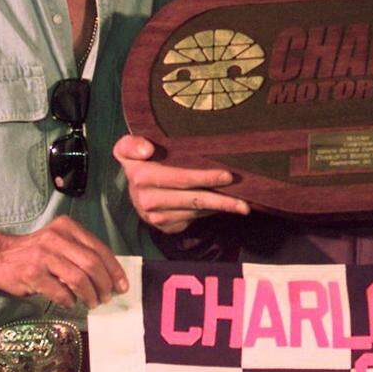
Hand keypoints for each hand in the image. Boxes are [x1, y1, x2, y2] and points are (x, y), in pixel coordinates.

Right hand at [0, 216, 127, 308]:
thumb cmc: (35, 253)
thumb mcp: (59, 242)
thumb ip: (81, 252)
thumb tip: (109, 276)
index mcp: (68, 227)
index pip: (99, 249)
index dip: (114, 269)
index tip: (122, 285)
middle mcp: (57, 238)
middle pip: (92, 264)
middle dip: (104, 284)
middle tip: (107, 297)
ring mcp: (44, 255)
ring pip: (79, 278)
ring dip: (90, 295)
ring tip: (92, 303)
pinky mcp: (32, 273)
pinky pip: (60, 291)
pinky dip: (70, 300)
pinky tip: (71, 303)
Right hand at [113, 135, 248, 233]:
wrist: (133, 191)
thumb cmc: (140, 161)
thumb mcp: (128, 148)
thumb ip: (131, 144)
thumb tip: (146, 149)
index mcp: (141, 176)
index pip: (179, 177)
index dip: (204, 177)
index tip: (227, 175)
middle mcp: (146, 200)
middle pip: (193, 198)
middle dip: (221, 197)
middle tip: (244, 195)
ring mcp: (156, 217)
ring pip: (196, 210)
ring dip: (221, 207)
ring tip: (243, 205)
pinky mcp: (165, 227)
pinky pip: (194, 218)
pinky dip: (210, 212)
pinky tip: (224, 206)